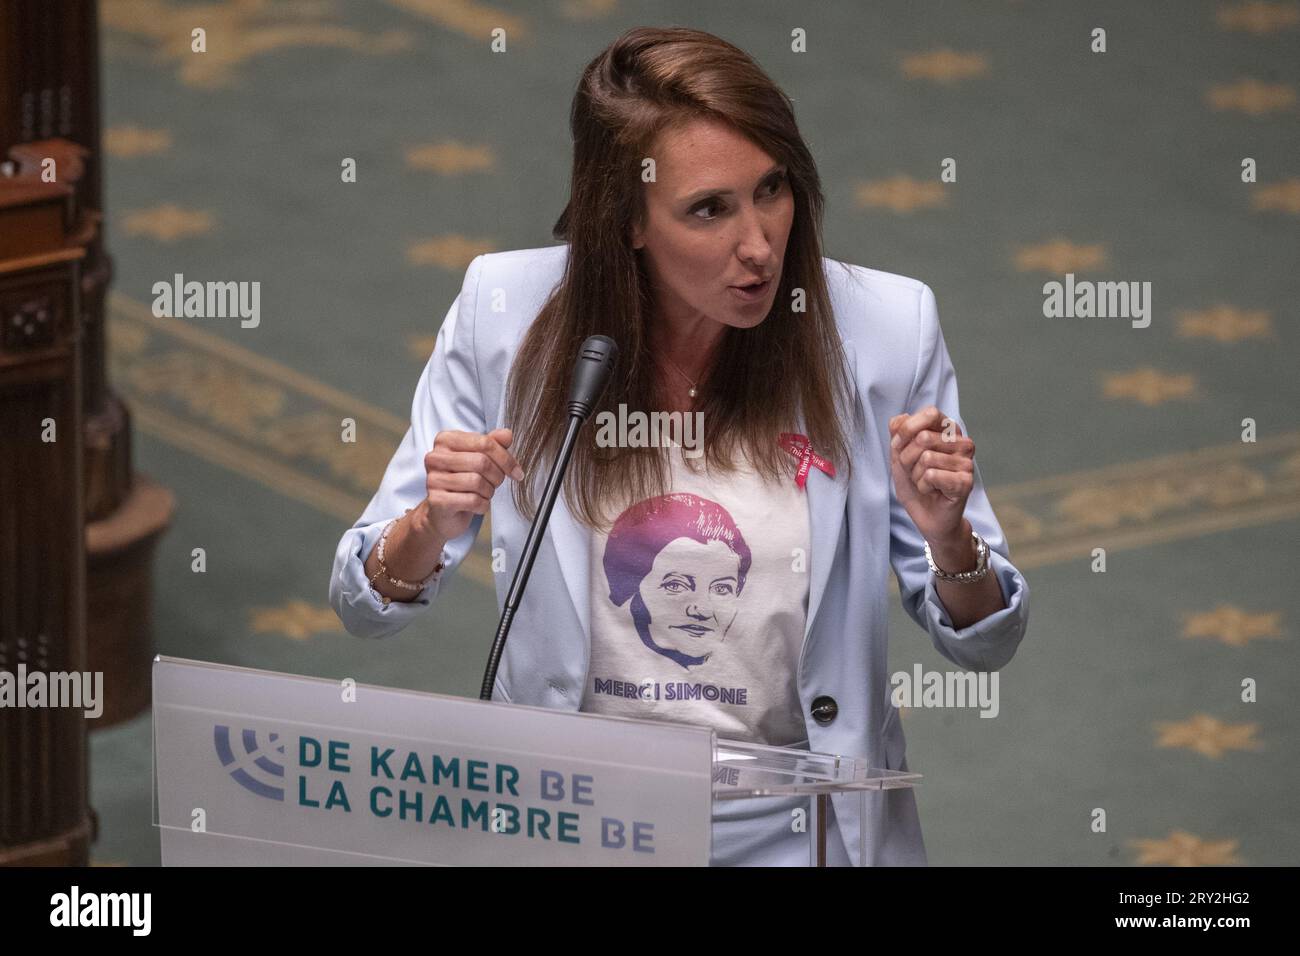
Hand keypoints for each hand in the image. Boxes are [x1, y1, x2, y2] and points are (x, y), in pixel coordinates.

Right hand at [422, 427, 522, 541]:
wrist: (443, 512)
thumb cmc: (462, 480)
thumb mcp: (478, 457)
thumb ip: (492, 443)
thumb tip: (507, 434)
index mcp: (446, 440)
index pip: (484, 442)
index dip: (506, 458)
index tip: (517, 472)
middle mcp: (435, 457)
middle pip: (481, 462)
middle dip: (497, 476)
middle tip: (496, 483)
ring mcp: (433, 479)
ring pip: (477, 482)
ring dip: (489, 491)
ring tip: (485, 493)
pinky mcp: (436, 500)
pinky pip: (472, 500)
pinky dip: (482, 505)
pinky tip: (478, 504)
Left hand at [888, 406, 974, 548]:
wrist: (927, 518)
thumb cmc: (916, 484)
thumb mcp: (899, 456)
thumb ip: (898, 435)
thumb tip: (900, 418)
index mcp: (948, 431)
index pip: (930, 413)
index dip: (908, 430)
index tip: (900, 446)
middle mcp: (962, 442)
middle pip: (923, 437)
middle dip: (907, 458)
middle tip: (915, 472)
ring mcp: (967, 462)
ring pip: (926, 458)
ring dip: (915, 475)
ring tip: (925, 483)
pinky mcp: (966, 481)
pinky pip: (931, 475)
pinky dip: (923, 486)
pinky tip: (932, 492)